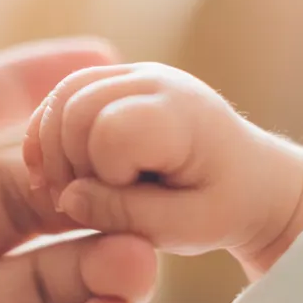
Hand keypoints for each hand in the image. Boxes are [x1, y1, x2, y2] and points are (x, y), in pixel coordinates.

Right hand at [21, 62, 302, 274]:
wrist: (252, 179)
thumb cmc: (226, 206)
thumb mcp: (187, 229)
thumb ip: (127, 216)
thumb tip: (68, 199)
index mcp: (180, 115)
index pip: (109, 132)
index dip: (103, 176)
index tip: (127, 204)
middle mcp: (154, 80)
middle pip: (75, 107)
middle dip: (68, 163)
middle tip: (86, 206)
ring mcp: (132, 74)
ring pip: (61, 96)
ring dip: (54, 149)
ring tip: (73, 190)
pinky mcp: (114, 81)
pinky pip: (62, 95)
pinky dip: (50, 134)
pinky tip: (57, 171)